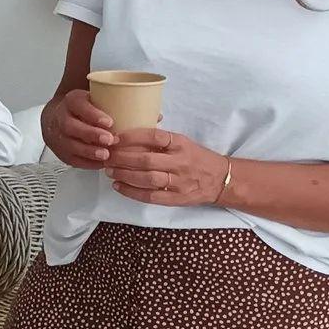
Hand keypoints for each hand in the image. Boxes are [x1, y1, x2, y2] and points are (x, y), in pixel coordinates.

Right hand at [41, 89, 117, 169]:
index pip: (79, 105)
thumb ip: (122, 107)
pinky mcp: (61, 151)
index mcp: (73, 101)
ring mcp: (58, 135)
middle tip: (109, 140)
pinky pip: (71, 158)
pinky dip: (86, 162)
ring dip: (88, 151)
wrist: (59, 118)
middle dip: (91, 134)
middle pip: (71, 126)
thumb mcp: (97, 100)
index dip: (93, 114)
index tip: (110, 122)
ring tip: (106, 155)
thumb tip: (156, 117)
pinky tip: (100, 163)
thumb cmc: (85, 109)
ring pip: (69, 144)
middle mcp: (62, 117)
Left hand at [107, 128, 227, 206]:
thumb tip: (129, 130)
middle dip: (122, 158)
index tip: (114, 138)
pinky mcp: (177, 198)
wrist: (221, 179)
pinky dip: (132, 192)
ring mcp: (180, 182)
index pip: (155, 137)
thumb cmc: (196, 158)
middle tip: (106, 157)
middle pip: (147, 160)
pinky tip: (118, 187)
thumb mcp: (182, 143)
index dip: (132, 137)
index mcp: (181, 144)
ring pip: (148, 179)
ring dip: (125, 175)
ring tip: (109, 171)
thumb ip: (160, 140)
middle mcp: (181, 162)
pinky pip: (152, 196)